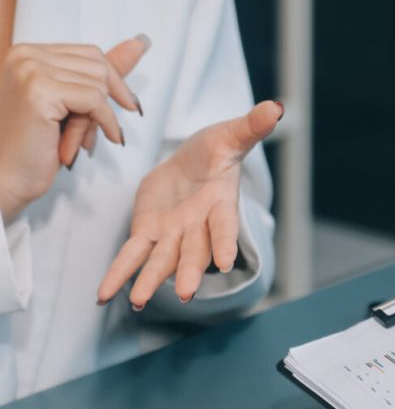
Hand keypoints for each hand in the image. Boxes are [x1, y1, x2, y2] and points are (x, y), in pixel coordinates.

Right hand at [0, 39, 146, 221]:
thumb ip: (100, 75)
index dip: (113, 83)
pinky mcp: (39, 91)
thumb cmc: (36, 148)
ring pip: (97, 84)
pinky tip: (94, 144)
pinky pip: (95, 101)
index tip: (126, 106)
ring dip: (98, 119)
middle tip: (97, 133)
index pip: (90, 54)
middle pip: (97, 66)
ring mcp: (30, 70)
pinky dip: (105, 123)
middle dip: (104, 103)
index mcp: (28, 53)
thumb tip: (139, 43)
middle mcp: (26, 54)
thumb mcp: (73, 107)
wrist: (6, 179)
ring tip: (80, 142)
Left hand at [97, 100, 283, 307]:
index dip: (225, 242)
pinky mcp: (148, 233)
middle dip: (189, 271)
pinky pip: (132, 257)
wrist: (192, 162)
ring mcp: (173, 235)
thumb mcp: (231, 135)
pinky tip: (104, 296)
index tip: (225, 261)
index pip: (225, 226)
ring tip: (138, 301)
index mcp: (220, 206)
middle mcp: (198, 228)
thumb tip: (276, 107)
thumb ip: (251, 126)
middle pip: (194, 253)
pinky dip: (118, 275)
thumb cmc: (216, 150)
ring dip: (150, 282)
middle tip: (186, 293)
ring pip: (162, 261)